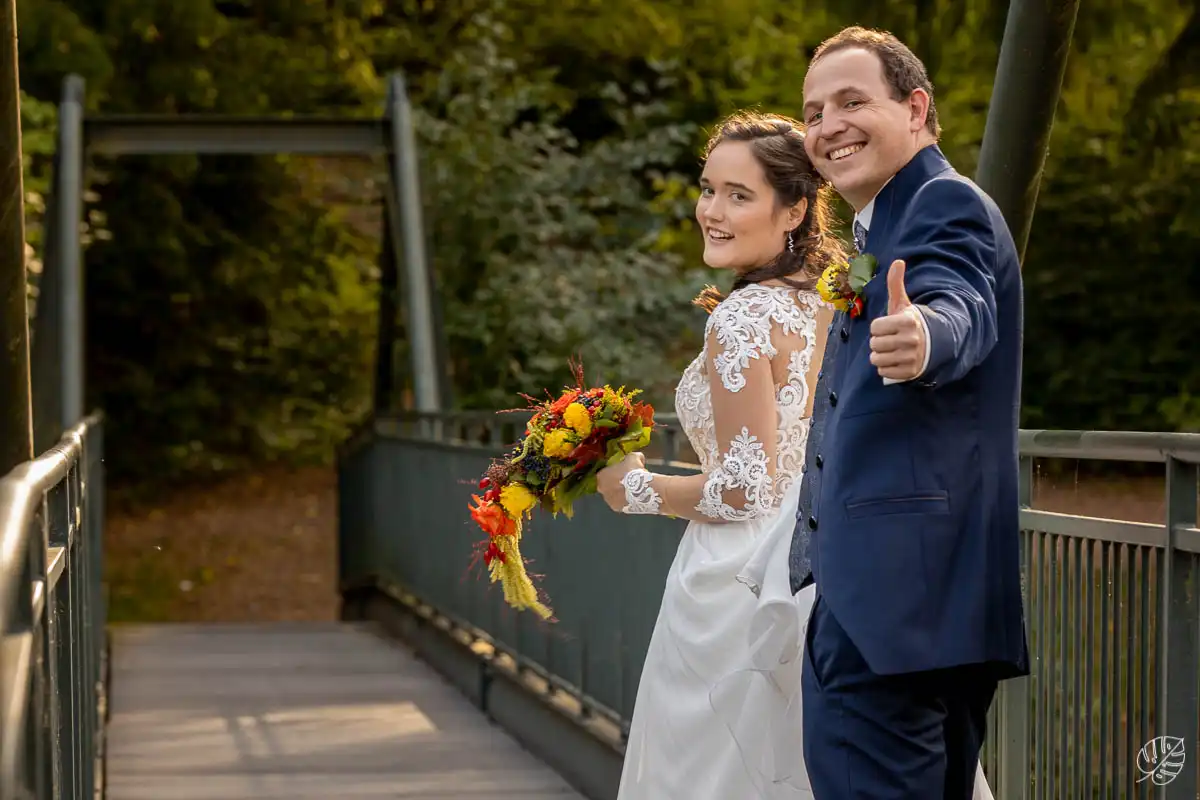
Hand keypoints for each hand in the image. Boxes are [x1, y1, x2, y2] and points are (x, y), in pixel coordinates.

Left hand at [596, 452, 645, 511]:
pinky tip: (634, 497)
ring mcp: (608, 500)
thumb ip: (633, 456)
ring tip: (632, 489)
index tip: (622, 471)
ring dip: (620, 492)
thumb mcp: (633, 458)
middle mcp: (601, 489)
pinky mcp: (616, 508)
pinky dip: (625, 500)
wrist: (642, 490)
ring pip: (613, 495)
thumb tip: (639, 457)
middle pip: (607, 485)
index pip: (605, 472)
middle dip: (615, 483)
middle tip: (627, 480)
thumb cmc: (633, 472)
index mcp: (601, 476)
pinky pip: (620, 503)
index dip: (614, 471)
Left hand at [869, 259, 926, 380]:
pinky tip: (895, 361)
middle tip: (889, 340)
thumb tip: (897, 261)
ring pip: (876, 359)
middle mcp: (910, 340)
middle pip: (874, 344)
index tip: (889, 327)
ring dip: (879, 356)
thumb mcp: (903, 304)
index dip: (879, 327)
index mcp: (907, 321)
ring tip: (890, 350)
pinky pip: (883, 372)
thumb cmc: (911, 322)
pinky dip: (885, 368)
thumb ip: (896, 284)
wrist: (933, 343)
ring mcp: (911, 357)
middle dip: (878, 342)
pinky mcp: (910, 372)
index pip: (875, 327)